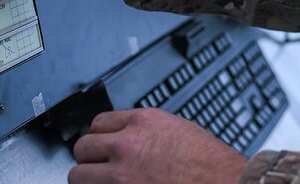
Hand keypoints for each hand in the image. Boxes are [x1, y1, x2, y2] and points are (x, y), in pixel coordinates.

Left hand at [70, 108, 247, 183]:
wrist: (221, 182)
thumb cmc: (209, 163)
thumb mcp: (178, 130)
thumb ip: (147, 131)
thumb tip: (128, 136)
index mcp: (143, 122)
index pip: (98, 123)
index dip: (101, 137)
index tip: (102, 145)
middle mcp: (127, 144)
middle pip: (83, 146)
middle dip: (90, 158)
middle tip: (98, 166)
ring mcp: (120, 174)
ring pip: (78, 175)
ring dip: (88, 179)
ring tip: (101, 182)